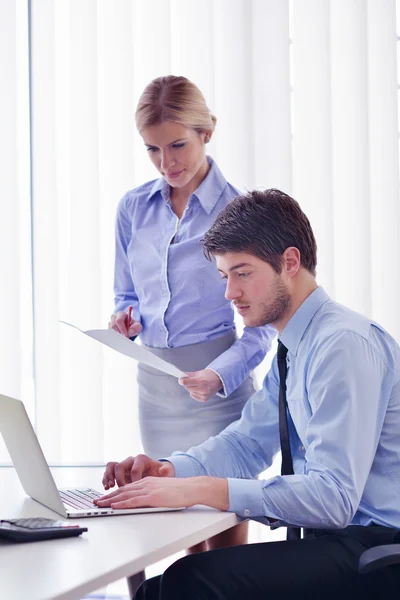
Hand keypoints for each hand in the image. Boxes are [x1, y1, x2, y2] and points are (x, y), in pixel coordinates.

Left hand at [94, 476, 228, 510]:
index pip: (127, 487)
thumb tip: (144, 501)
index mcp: (147, 481)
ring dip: (111, 500)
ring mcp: (148, 490)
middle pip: (122, 490)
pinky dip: (122, 503)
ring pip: (125, 495)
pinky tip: (115, 506)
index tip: (104, 498)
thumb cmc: (181, 491)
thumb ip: (152, 493)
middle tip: (96, 501)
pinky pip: (134, 500)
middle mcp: (145, 484)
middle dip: (108, 496)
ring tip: (100, 504)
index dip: (114, 493)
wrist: (192, 488)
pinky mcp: (152, 497)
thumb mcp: (163, 489)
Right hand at [101, 454, 174, 489]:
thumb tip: (165, 470)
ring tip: (109, 487)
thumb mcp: (165, 471)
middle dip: (120, 479)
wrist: (156, 472)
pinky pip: (108, 472)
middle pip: (120, 465)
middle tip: (122, 489)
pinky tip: (107, 489)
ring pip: (111, 467)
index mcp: (141, 459)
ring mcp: (123, 466)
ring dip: (109, 477)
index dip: (134, 479)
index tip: (136, 489)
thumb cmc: (159, 472)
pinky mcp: (118, 473)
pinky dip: (106, 480)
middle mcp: (131, 461)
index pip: (135, 468)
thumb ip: (165, 471)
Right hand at [108, 310, 141, 337]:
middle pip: (113, 326)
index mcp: (121, 314)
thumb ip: (136, 327)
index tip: (126, 336)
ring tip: (123, 338)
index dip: (122, 329)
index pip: (119, 320)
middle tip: (124, 339)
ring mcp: (110, 323)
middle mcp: (114, 317)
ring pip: (110, 331)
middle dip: (119, 333)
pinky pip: (109, 334)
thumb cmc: (133, 326)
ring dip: (117, 336)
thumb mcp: (138, 326)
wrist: (129, 329)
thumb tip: (130, 331)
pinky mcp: (108, 329)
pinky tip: (119, 339)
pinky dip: (114, 337)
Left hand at [179, 369, 222, 401]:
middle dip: (188, 384)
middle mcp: (202, 389)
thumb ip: (188, 375)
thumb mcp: (198, 372)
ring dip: (192, 388)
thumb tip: (179, 377)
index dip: (181, 380)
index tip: (181, 379)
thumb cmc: (208, 375)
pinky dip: (195, 392)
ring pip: (190, 392)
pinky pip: (193, 396)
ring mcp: (204, 395)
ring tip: (198, 385)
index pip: (185, 382)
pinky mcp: (204, 399)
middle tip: (193, 381)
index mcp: (200, 381)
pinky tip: (200, 389)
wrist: (219, 380)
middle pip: (187, 387)